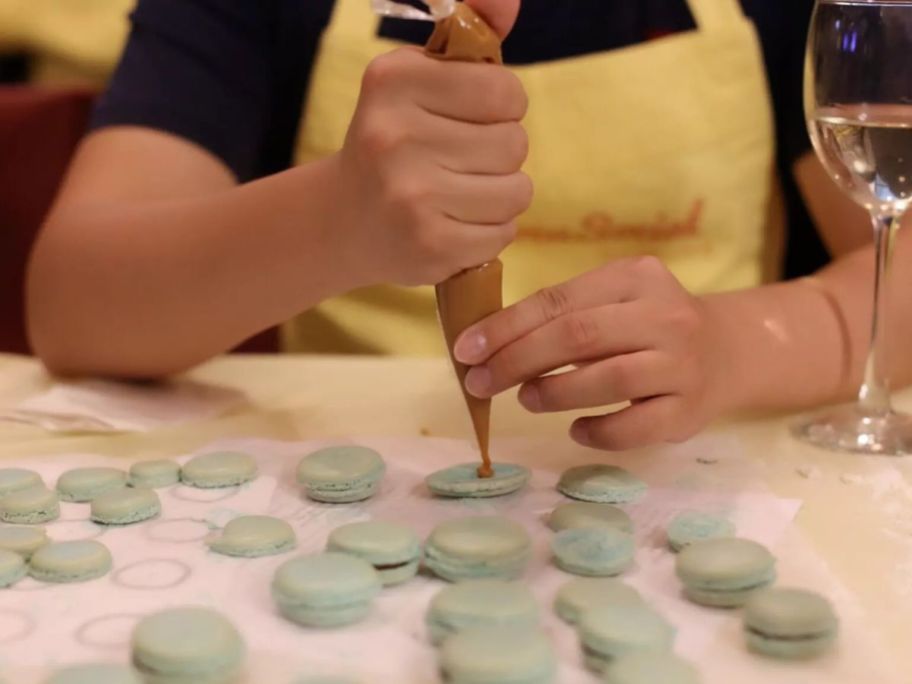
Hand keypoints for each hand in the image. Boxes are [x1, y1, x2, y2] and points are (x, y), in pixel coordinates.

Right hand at [335, 0, 529, 286]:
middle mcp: (395, 135)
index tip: (471, 118)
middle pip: (515, 143)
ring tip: (460, 193)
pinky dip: (490, 231)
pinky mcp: (429, 245)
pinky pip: (504, 232)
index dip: (501, 108)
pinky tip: (456, 224)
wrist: (341, 221)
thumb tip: (510, 0)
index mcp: (393, 81)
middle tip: (459, 162)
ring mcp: (411, 196)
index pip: (506, 91)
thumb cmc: (395, 140)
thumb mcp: (419, 77)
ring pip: (517, 190)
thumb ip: (469, 34)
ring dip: (500, 194)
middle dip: (499, 154)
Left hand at [452, 257, 733, 449]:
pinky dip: (596, 431)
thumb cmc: (648, 325)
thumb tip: (487, 344)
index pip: (559, 300)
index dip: (507, 326)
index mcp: (636, 277)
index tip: (467, 349)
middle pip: (578, 335)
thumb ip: (562, 314)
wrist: (728, 351)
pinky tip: (576, 429)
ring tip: (526, 399)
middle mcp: (664, 315)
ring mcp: (682, 364)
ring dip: (554, 392)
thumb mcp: (613, 301)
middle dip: (518, 360)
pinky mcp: (689, 410)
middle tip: (480, 382)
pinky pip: (635, 426)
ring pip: (608, 378)